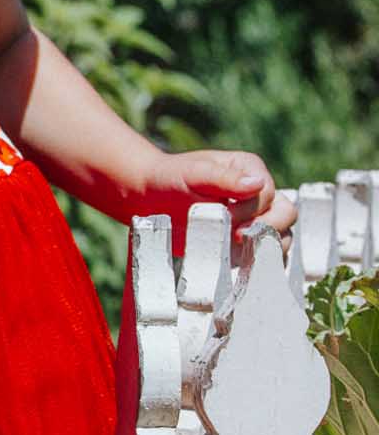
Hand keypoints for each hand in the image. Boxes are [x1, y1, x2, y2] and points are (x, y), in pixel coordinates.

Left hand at [138, 149, 296, 250]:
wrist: (149, 200)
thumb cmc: (169, 180)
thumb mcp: (194, 174)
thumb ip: (224, 178)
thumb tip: (257, 184)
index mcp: (249, 169)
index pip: (268, 193)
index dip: (251, 209)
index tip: (225, 217)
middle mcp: (258, 193)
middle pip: (286, 214)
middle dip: (266, 228)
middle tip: (236, 237)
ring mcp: (256, 218)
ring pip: (283, 236)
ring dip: (267, 247)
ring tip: (239, 251)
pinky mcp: (246, 241)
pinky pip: (267, 255)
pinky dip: (261, 262)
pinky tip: (242, 265)